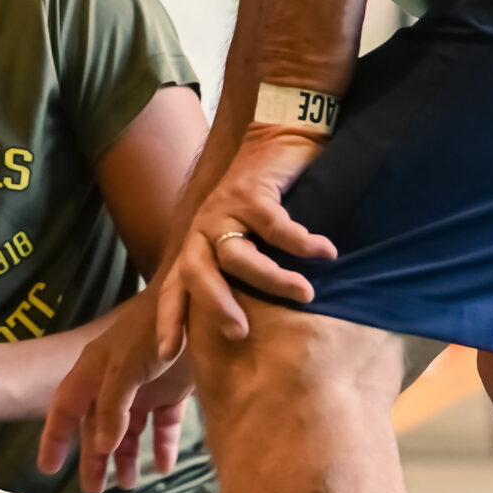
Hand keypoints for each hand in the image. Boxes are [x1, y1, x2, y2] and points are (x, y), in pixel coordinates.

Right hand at [38, 288, 195, 492]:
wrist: (200, 302)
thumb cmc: (155, 329)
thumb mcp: (126, 364)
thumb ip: (113, 405)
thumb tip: (103, 447)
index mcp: (95, 370)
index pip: (66, 407)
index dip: (54, 437)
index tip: (47, 469)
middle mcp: (115, 380)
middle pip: (99, 425)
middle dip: (94, 457)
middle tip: (95, 490)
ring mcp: (145, 385)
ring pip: (130, 428)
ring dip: (128, 456)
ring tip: (129, 484)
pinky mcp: (173, 389)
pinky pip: (163, 423)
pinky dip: (162, 444)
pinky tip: (165, 466)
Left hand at [158, 124, 337, 353]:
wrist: (277, 139)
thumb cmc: (265, 202)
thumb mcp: (246, 241)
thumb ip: (240, 274)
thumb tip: (253, 327)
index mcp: (198, 246)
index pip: (174, 288)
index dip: (168, 320)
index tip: (166, 354)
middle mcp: (204, 229)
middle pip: (196, 275)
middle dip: (215, 307)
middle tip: (239, 332)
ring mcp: (225, 209)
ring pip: (237, 256)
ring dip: (273, 279)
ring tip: (306, 294)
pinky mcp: (251, 192)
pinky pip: (276, 228)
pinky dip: (303, 244)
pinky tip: (327, 252)